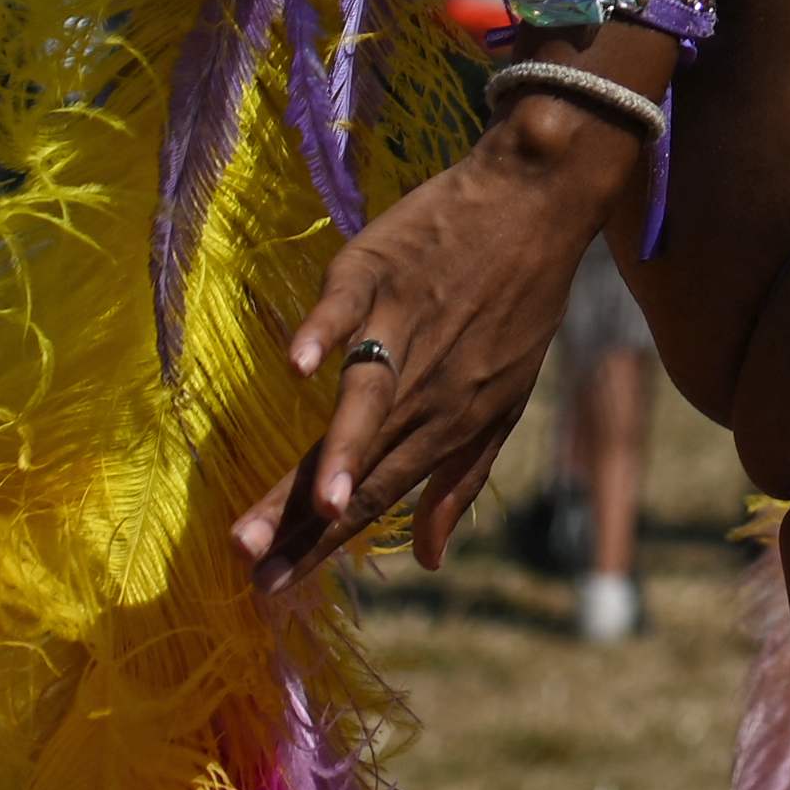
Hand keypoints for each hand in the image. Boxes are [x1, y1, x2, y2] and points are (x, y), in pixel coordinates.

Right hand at [232, 114, 632, 583]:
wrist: (539, 201)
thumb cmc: (521, 307)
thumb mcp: (506, 403)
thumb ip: (461, 481)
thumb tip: (431, 561)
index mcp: (449, 423)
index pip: (376, 496)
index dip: (322, 545)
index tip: (268, 587)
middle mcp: (425, 385)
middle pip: (357, 462)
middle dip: (303, 520)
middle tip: (250, 568)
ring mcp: (402, 325)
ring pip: (361, 400)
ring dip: (330, 455)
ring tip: (299, 504)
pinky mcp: (380, 269)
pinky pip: (349, 306)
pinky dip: (326, 331)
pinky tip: (299, 365)